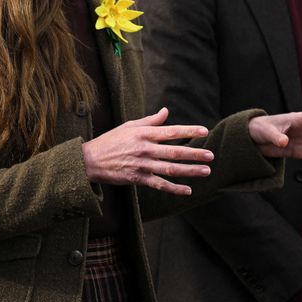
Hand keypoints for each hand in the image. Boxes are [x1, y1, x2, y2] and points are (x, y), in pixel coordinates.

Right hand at [82, 107, 211, 195]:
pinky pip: (159, 184)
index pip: (171, 131)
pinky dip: (174, 188)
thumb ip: (150, 121)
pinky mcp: (137, 178)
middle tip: (211, 156)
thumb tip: (166, 111)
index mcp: (144, 134)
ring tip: (206, 171)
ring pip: (170, 169)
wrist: (90, 160)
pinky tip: (188, 190)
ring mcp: (142, 165)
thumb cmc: (110, 141)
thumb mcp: (129, 126)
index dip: (189, 131)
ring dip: (189, 171)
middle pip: (174, 152)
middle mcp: (145, 149)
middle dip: (195, 154)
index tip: (204, 131)